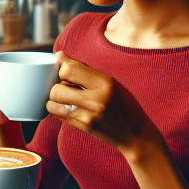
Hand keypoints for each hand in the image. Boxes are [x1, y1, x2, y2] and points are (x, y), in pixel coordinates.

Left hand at [44, 52, 163, 160]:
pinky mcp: (82, 128)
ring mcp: (88, 116)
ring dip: (55, 101)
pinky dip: (58, 111)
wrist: (135, 134)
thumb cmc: (123, 104)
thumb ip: (84, 69)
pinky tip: (69, 109)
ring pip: (53, 104)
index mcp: (105, 83)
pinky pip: (58, 116)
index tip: (67, 72)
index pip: (69, 69)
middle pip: (56, 89)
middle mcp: (95, 99)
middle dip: (57, 87)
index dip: (63, 69)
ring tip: (66, 100)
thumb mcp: (111, 82)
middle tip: (67, 89)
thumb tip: (58, 55)